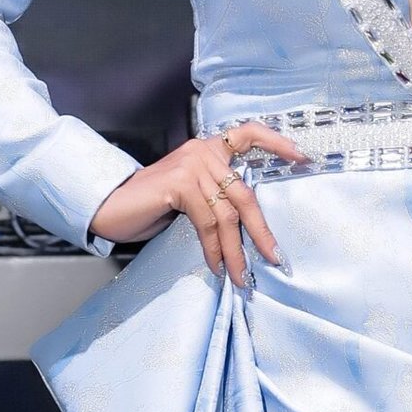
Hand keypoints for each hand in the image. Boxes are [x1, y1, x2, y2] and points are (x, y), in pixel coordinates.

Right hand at [88, 121, 307, 286]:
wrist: (109, 205)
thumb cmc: (149, 204)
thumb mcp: (188, 194)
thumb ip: (214, 196)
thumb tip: (248, 227)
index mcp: (208, 149)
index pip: (249, 134)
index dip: (277, 143)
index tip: (303, 157)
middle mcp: (203, 151)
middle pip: (245, 193)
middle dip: (261, 231)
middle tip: (274, 258)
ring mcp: (192, 165)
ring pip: (228, 214)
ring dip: (236, 251)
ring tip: (241, 277)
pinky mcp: (179, 183)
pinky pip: (207, 222)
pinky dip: (214, 248)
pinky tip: (217, 265)